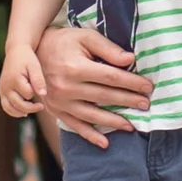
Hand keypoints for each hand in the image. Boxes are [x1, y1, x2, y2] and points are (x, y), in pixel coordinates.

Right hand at [0, 46, 46, 116]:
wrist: (15, 51)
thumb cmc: (27, 58)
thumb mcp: (35, 66)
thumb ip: (38, 80)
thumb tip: (43, 95)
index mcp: (14, 79)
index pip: (28, 94)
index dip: (35, 92)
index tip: (38, 86)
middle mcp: (6, 86)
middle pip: (18, 104)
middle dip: (31, 107)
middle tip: (41, 106)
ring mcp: (2, 90)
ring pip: (9, 108)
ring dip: (21, 112)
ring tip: (31, 110)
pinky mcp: (2, 92)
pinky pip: (5, 106)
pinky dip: (13, 111)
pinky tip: (23, 112)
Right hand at [35, 18, 152, 144]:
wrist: (34, 52)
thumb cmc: (65, 42)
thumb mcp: (85, 37)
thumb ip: (107, 48)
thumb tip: (130, 60)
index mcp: (75, 68)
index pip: (110, 77)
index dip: (131, 83)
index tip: (147, 87)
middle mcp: (66, 87)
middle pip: (104, 97)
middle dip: (128, 101)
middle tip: (146, 105)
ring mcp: (60, 102)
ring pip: (92, 115)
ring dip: (114, 121)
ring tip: (131, 125)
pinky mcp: (55, 110)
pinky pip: (75, 126)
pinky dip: (90, 136)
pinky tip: (105, 143)